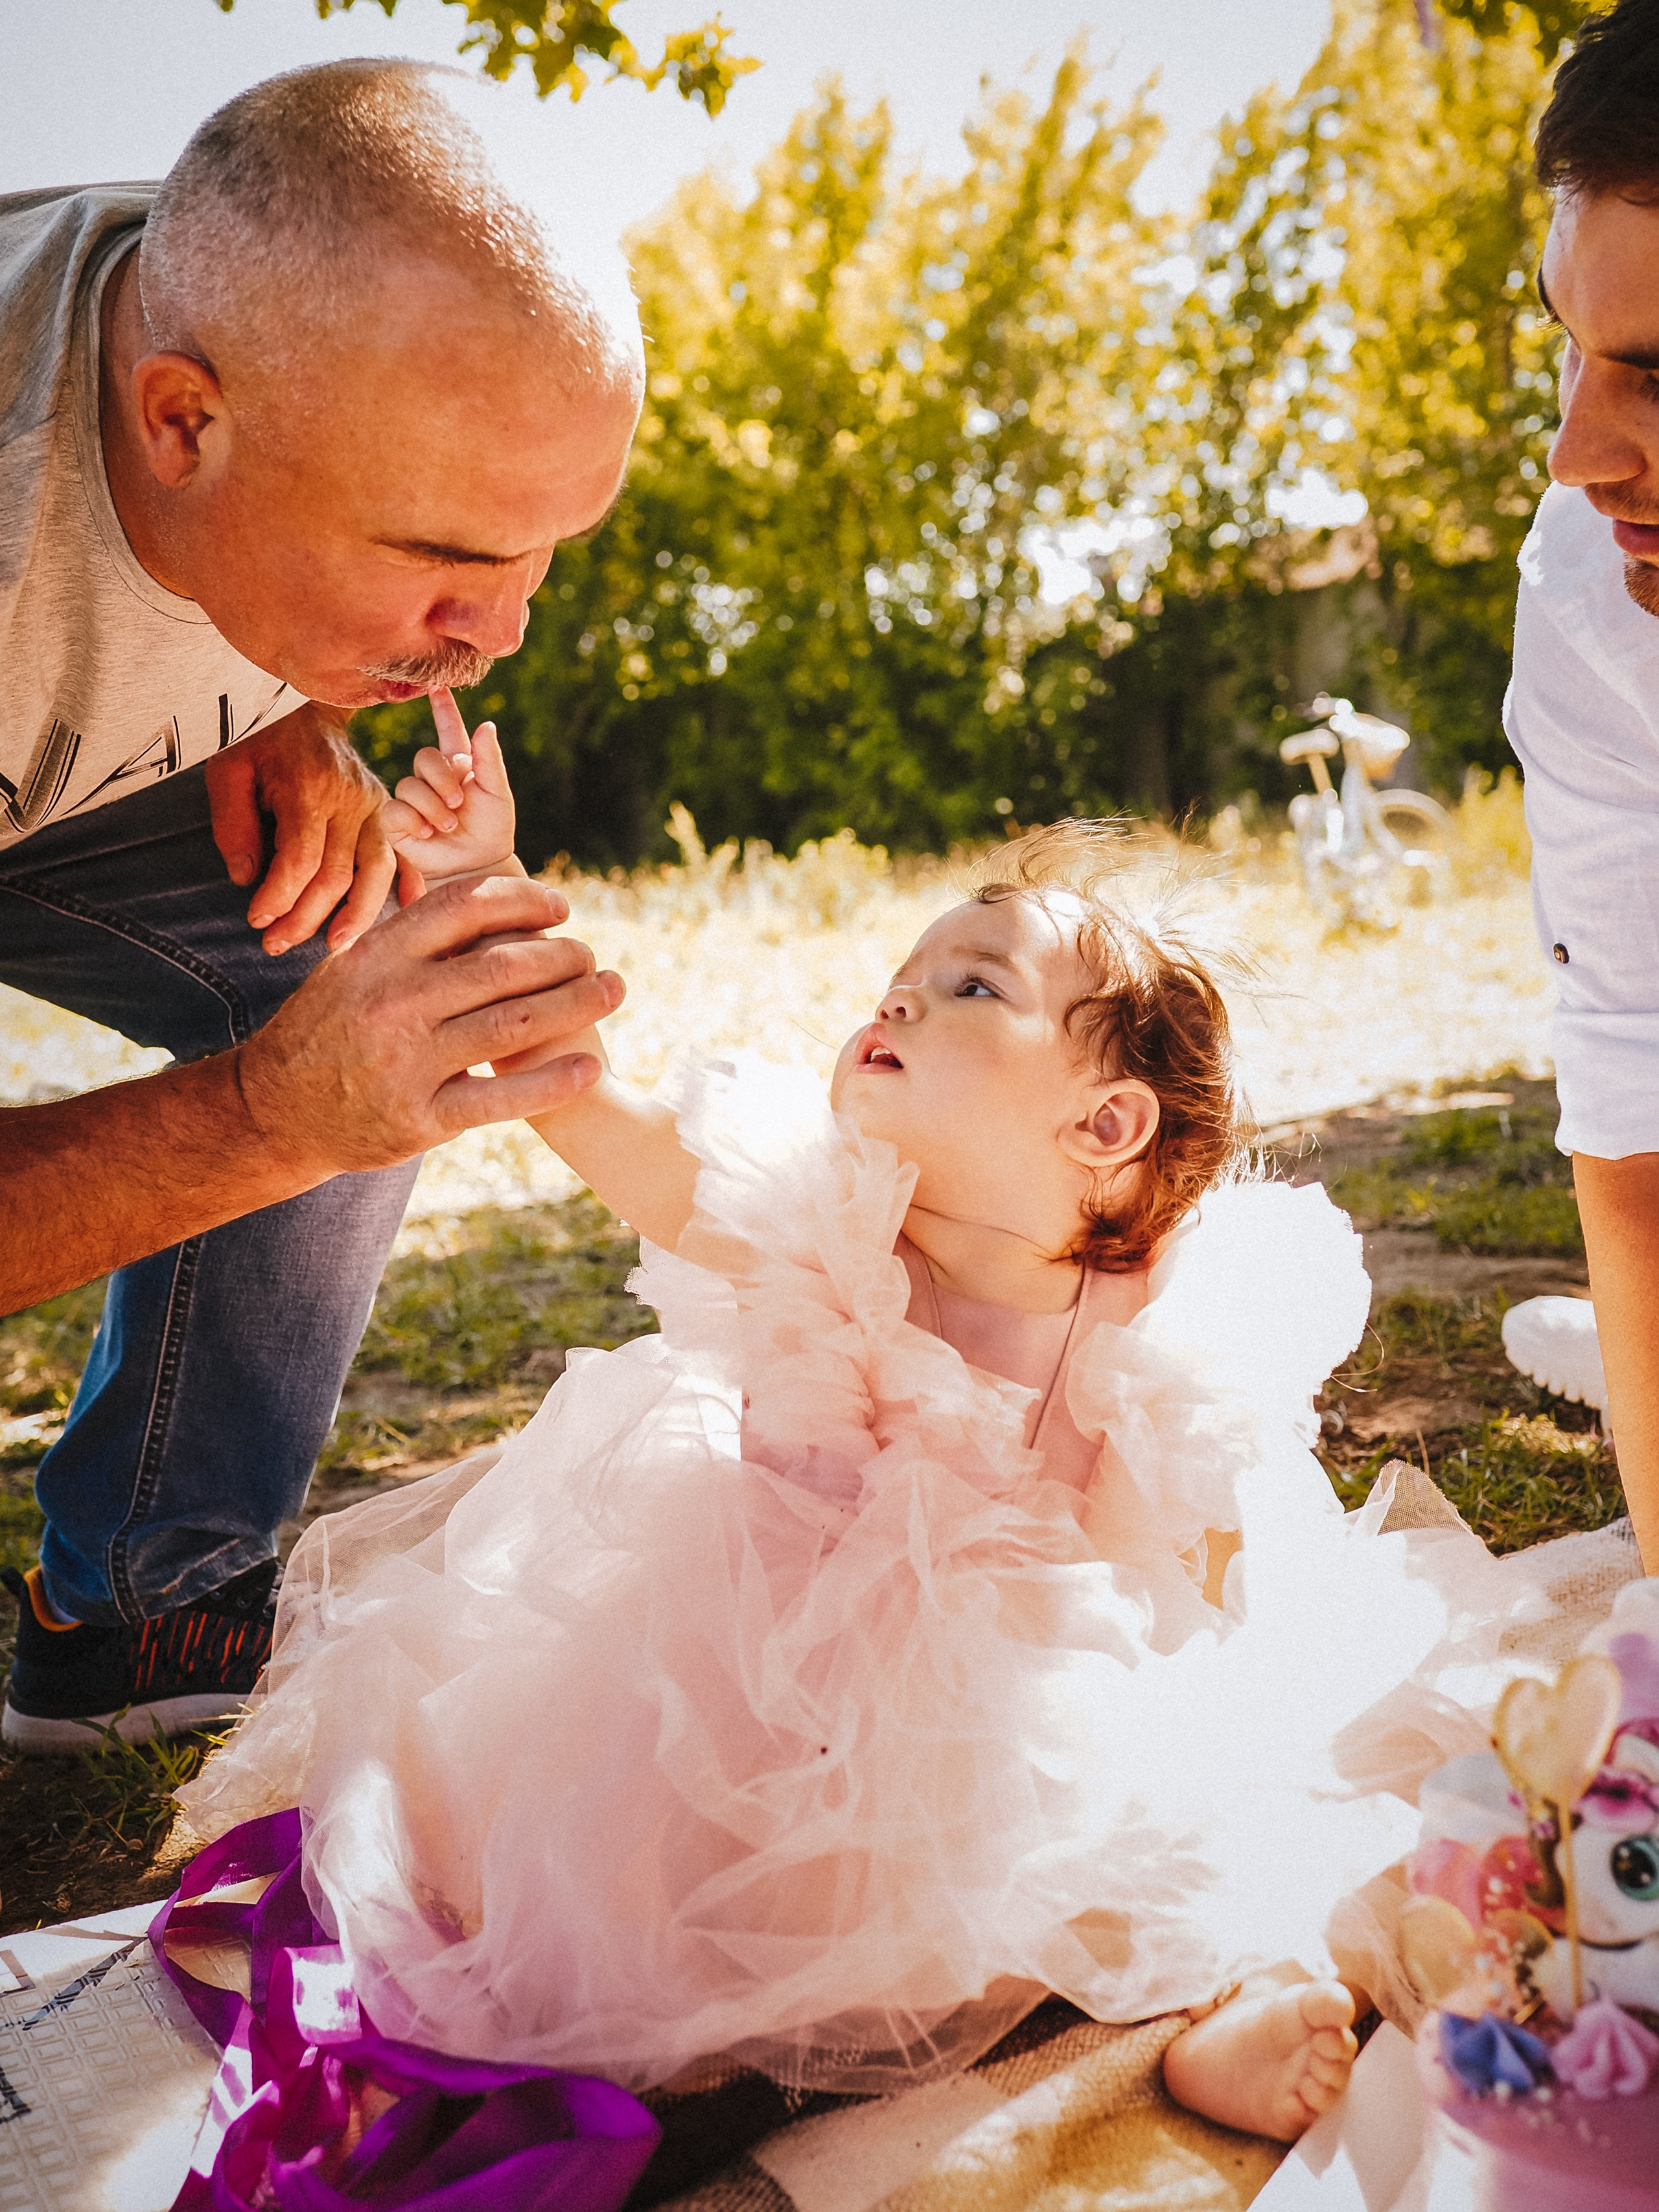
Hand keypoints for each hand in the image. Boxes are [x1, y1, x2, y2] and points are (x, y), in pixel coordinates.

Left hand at [204, 702, 393, 956]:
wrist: (306, 704)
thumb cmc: (259, 740)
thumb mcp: (229, 771)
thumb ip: (232, 824)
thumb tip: (245, 879)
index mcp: (310, 789)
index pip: (300, 860)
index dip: (278, 898)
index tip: (256, 921)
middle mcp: (351, 799)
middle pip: (337, 876)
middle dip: (305, 919)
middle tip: (275, 946)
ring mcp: (375, 806)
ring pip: (376, 872)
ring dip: (357, 916)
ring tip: (333, 946)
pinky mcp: (386, 811)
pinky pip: (402, 855)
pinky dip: (407, 886)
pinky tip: (402, 913)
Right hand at [236, 872, 625, 1175]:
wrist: (274, 1111)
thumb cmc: (328, 1028)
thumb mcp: (352, 967)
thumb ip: (410, 936)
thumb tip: (485, 898)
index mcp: (378, 955)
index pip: (466, 907)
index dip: (524, 900)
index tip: (560, 906)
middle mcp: (394, 1002)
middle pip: (504, 964)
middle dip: (563, 955)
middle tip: (592, 955)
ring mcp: (408, 1063)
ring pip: (515, 1024)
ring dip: (577, 1003)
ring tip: (613, 990)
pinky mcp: (420, 1119)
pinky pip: (502, 1098)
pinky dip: (553, 1082)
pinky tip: (590, 1068)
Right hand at [380, 690, 516, 891]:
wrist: (477, 867)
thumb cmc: (491, 830)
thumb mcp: (497, 792)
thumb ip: (489, 759)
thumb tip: (486, 724)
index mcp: (459, 765)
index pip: (448, 729)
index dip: (442, 707)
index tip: (437, 684)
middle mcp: (432, 778)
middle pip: (424, 757)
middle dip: (443, 780)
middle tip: (459, 804)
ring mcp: (413, 799)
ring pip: (409, 784)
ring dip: (432, 806)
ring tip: (449, 825)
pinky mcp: (397, 822)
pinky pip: (395, 809)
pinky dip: (414, 820)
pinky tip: (427, 834)